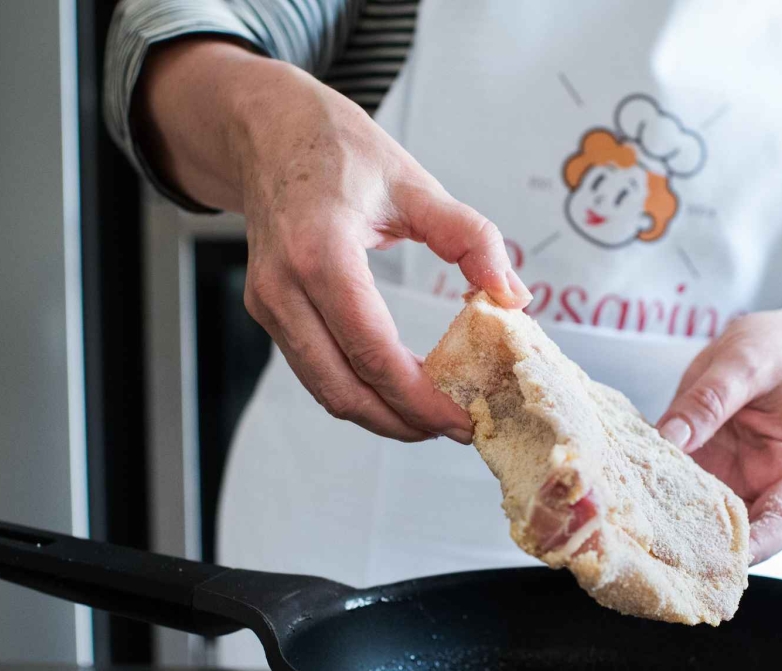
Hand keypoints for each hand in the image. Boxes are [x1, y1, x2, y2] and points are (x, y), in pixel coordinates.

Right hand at [138, 39, 529, 441]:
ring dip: (382, 416)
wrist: (268, 131)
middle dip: (404, 423)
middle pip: (344, 389)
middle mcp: (283, 287)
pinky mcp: (268, 314)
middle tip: (457, 428)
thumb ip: (472, 239)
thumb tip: (513, 298)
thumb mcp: (416, 183)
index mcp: (320, 252)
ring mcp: (268, 305)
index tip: (464, 417)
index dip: (420, 398)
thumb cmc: (339, 150)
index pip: (372, 350)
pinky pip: (316, 371)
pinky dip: (360, 392)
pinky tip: (402, 392)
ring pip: (326, 391)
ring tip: (435, 418)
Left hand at [657, 289, 781, 562]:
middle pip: (739, 535)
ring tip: (636, 531)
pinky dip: (653, 496)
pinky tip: (625, 497)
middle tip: (662, 553)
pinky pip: (675, 491)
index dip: (756, 545)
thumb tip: (672, 436)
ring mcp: (726, 480)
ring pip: (700, 520)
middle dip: (704, 549)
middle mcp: (759, 484)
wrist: (768, 343)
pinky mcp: (697, 469)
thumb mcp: (746, 364)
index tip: (723, 556)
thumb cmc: (774, 351)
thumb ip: (711, 400)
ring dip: (671, 528)